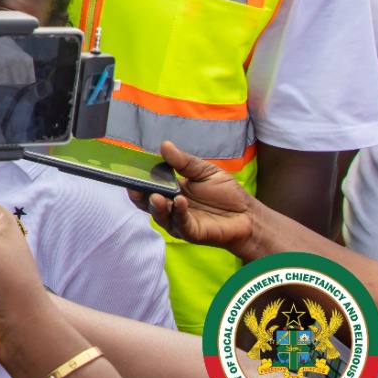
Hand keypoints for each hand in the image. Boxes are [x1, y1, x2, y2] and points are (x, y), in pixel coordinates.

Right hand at [141, 141, 258, 257]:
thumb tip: (165, 145)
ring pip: (160, 215)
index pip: (147, 186)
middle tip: (135, 186)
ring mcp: (178, 221)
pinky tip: (181, 202)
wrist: (248, 214)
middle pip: (147, 202)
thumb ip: (183, 162)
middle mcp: (170, 207)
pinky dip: (178, 213)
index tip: (130, 170)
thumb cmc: (226, 193)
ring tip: (158, 196)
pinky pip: (180, 224)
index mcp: (170, 190)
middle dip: (139, 195)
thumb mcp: (204, 171)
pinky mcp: (191, 233)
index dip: (137, 180)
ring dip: (156, 206)